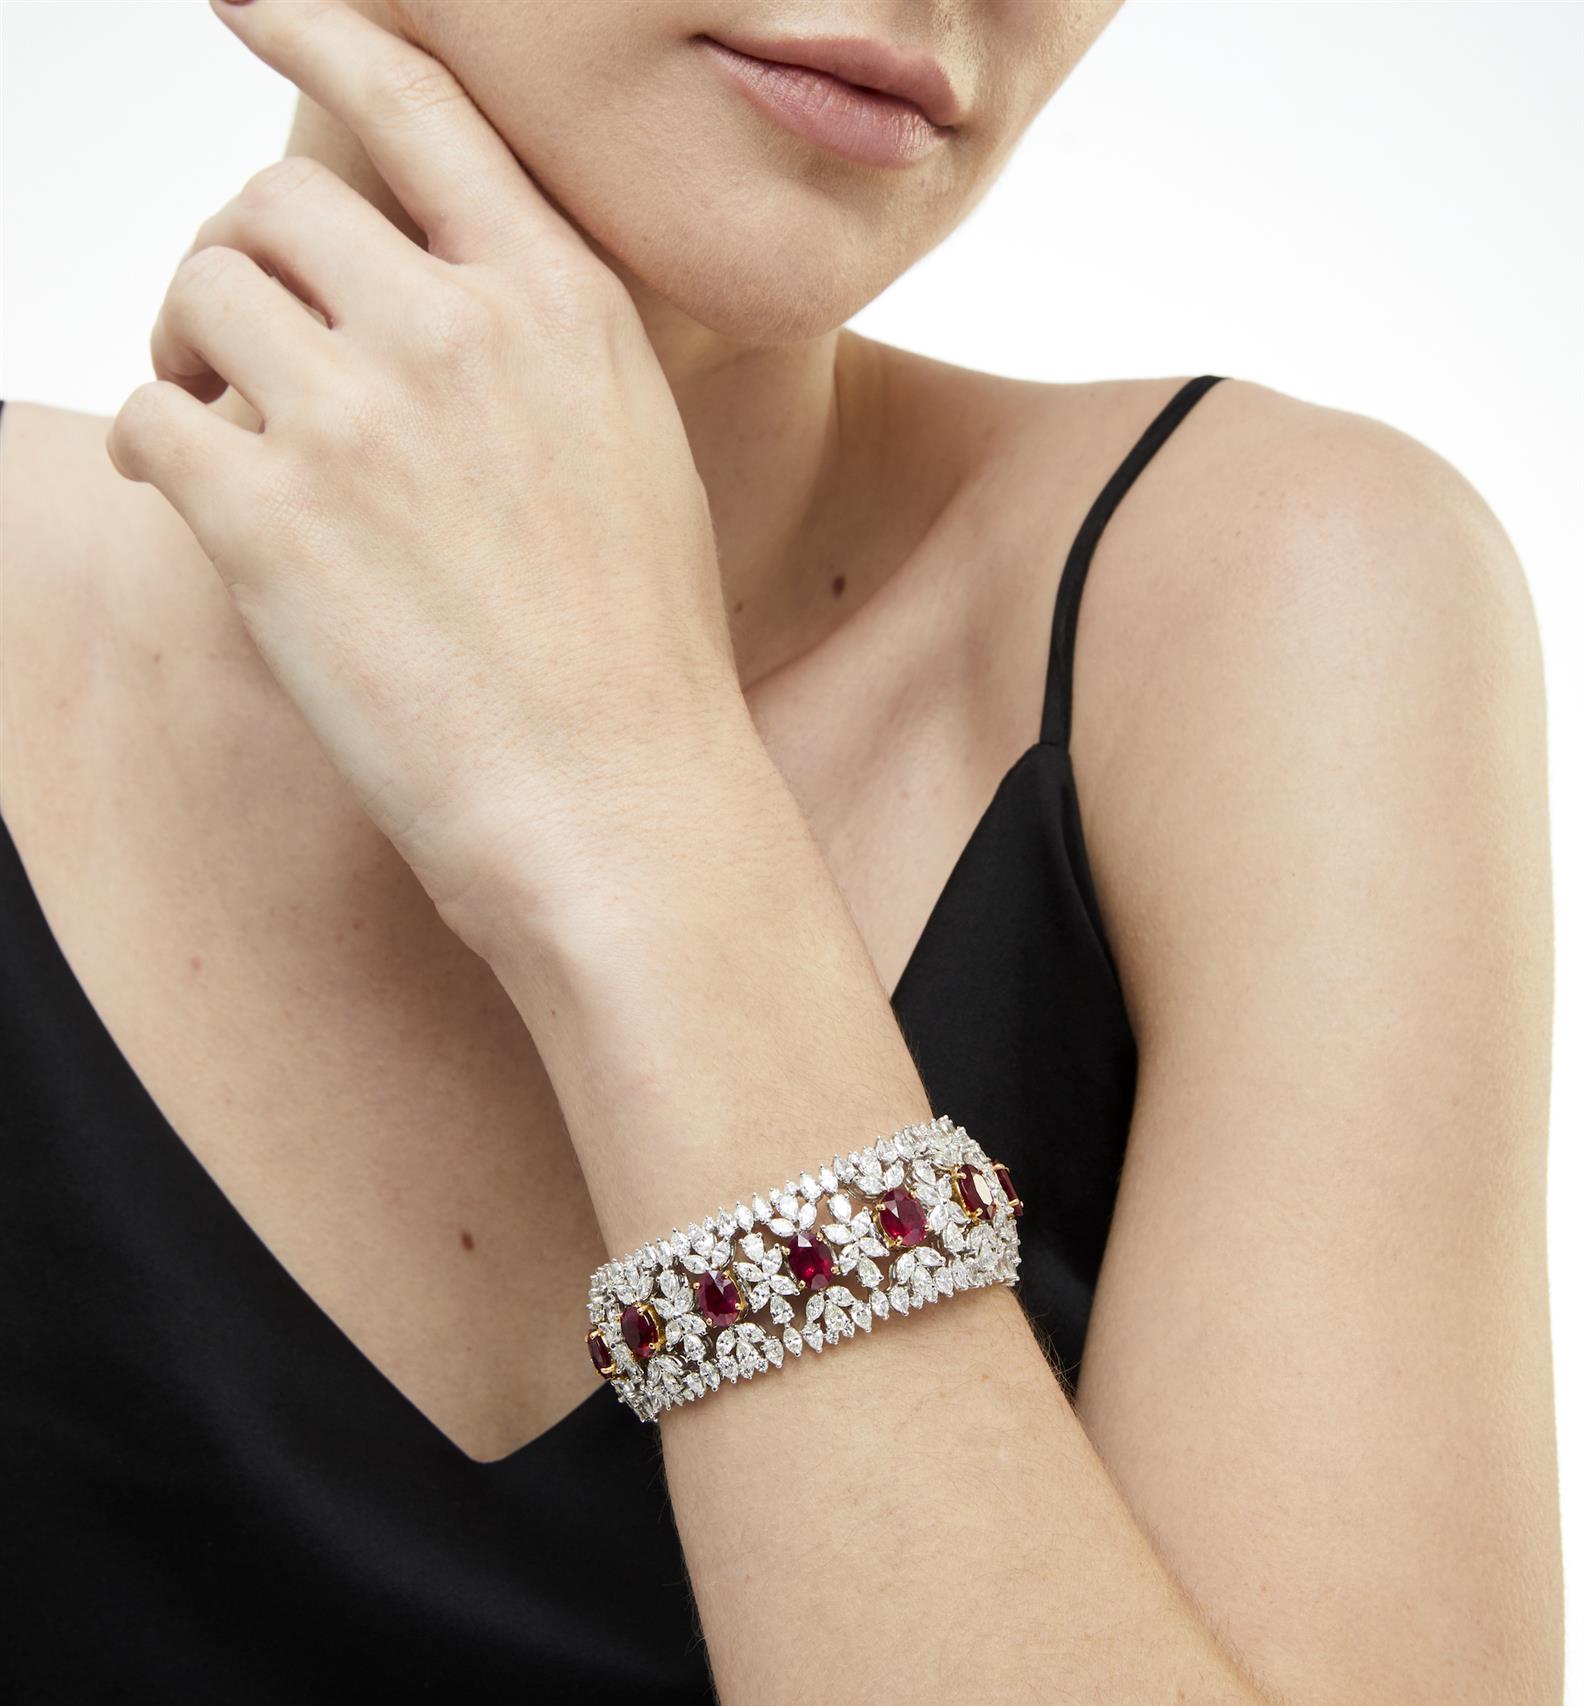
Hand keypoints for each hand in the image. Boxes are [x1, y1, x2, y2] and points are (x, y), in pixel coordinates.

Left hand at [107, 0, 740, 943]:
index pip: (416, 102)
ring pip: (203, 291)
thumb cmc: (635, 661)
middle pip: (274, 203)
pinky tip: (202, 507)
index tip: (249, 2)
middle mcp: (462, 327)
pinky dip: (161, 449)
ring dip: (188, 352)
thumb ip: (534, 344)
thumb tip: (419, 297)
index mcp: (562, 300)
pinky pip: (154, 418)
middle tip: (235, 350)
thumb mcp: (631, 451)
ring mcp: (363, 415)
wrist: (621, 805)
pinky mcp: (272, 515)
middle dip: (238, 263)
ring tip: (221, 439)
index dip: (318, 28)